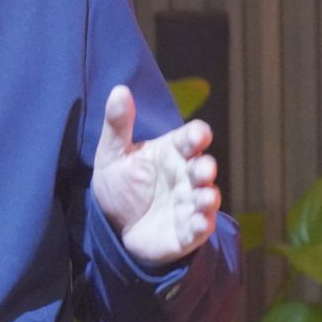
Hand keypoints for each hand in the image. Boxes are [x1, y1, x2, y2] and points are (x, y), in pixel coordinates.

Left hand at [92, 86, 220, 267]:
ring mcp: (189, 203)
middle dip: (206, 168)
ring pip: (207, 198)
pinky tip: (199, 223)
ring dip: (209, 197)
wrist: (113, 226)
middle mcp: (186, 176)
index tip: (198, 136)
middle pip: (203, 167)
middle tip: (202, 169)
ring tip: (205, 197)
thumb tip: (119, 89)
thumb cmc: (120, 184)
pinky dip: (202, 225)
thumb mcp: (112, 154)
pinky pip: (199, 228)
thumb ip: (117, 124)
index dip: (197, 135)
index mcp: (172, 152)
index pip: (191, 138)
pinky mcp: (187, 231)